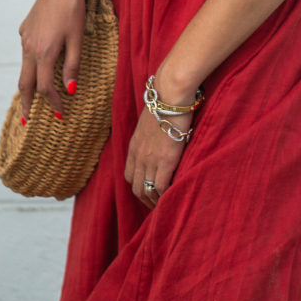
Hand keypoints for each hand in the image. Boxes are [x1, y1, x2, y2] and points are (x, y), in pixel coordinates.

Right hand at [17, 0, 86, 120]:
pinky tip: (39, 63)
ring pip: (24, 67)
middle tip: (26, 120)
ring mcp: (25, 37)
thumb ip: (72, 65)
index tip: (60, 113)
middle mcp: (29, 47)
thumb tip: (70, 90)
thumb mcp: (78, 38)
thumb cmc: (74, 8)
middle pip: (25, 83)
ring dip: (28, 83)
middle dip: (26, 103)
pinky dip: (30, 63)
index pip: (45, 88)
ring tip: (31, 97)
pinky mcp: (25, 27)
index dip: (52, 102)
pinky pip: (25, 51)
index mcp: (44, 53)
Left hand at [124, 69, 197, 207]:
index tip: (149, 192)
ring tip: (165, 204)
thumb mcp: (151, 121)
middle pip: (136, 187)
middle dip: (145, 199)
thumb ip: (151, 134)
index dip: (138, 186)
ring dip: (154, 201)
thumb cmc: (165, 103)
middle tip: (157, 204)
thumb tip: (160, 136)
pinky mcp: (164, 161)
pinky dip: (164, 196)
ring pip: (146, 191)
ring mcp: (150, 159)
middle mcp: (138, 155)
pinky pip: (159, 187)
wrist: (169, 95)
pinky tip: (171, 196)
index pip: (129, 175)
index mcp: (134, 146)